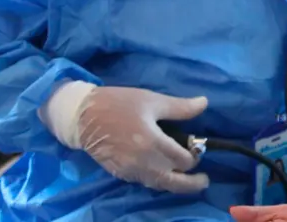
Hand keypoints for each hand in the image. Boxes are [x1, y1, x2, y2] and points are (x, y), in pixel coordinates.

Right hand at [76, 86, 209, 192]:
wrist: (81, 116)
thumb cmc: (118, 104)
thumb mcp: (151, 100)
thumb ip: (180, 107)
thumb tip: (205, 103)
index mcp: (152, 142)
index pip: (183, 160)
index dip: (194, 156)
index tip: (196, 149)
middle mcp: (142, 162)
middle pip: (173, 182)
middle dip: (191, 183)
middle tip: (203, 181)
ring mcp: (130, 170)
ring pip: (158, 185)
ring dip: (174, 184)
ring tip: (187, 180)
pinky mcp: (120, 173)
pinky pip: (144, 182)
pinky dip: (157, 181)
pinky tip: (163, 174)